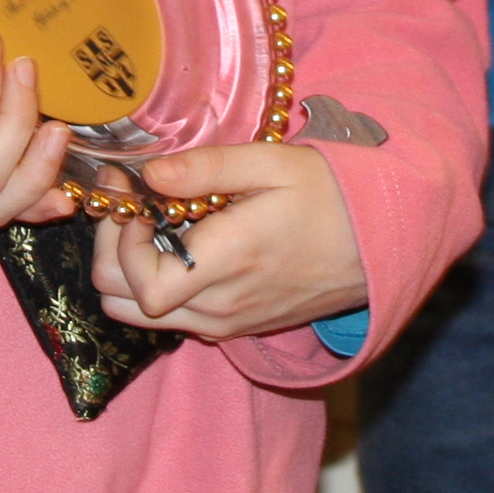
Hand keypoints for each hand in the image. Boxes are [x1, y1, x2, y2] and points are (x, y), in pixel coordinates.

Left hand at [87, 140, 366, 340]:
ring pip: (142, 317)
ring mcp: (228, 324)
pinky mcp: (236, 328)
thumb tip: (148, 174)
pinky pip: (175, 318)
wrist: (381, 243)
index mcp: (229, 261)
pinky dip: (159, 287)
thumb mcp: (272, 164)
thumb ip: (206, 169)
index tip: (130, 194)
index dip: (118, 240)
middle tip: (130, 207)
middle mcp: (222, 306)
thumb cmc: (332, 196)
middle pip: (124, 304)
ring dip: (131, 273)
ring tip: (151, 225)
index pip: (139, 282)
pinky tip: (180, 245)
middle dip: (112, 252)